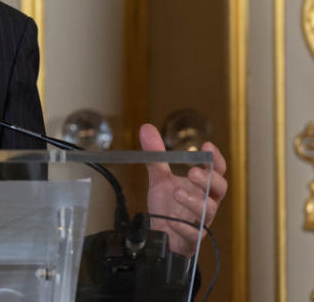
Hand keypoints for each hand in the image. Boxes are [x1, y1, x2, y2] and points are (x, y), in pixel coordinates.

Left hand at [140, 123, 227, 255]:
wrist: (162, 235)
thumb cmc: (169, 206)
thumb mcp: (160, 179)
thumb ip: (156, 157)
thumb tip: (146, 127)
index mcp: (204, 186)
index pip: (217, 170)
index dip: (215, 159)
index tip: (207, 146)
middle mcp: (208, 202)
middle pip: (219, 190)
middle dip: (209, 180)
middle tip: (192, 172)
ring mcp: (201, 221)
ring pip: (207, 211)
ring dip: (194, 201)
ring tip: (176, 193)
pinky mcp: (192, 239)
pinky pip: (193, 234)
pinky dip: (183, 227)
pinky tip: (171, 221)